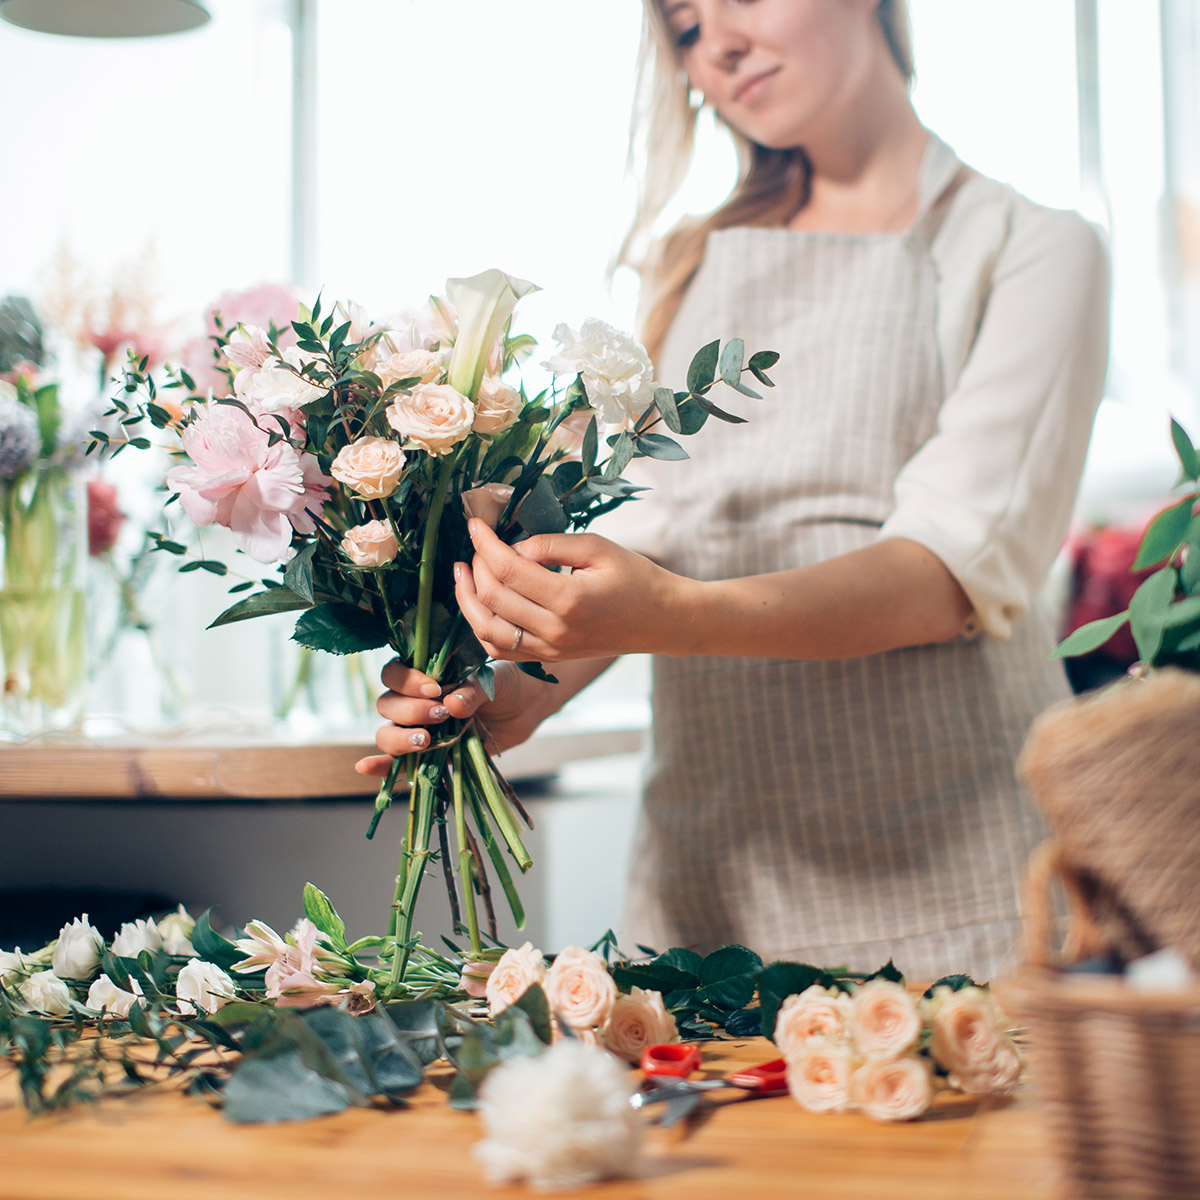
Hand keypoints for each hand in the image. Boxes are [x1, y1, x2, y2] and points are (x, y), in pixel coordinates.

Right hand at [354, 659, 546, 777]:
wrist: (525, 706)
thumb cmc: (505, 684)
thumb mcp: (492, 681)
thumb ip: (472, 691)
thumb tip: (453, 703)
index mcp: (423, 675)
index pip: (394, 674)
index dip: (406, 681)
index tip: (434, 688)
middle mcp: (414, 701)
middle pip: (387, 705)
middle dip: (410, 711)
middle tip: (440, 714)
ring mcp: (419, 729)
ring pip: (387, 733)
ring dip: (399, 738)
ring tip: (426, 740)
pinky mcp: (428, 756)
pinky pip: (398, 763)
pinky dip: (380, 766)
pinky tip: (366, 766)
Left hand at [454, 519, 684, 661]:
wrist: (662, 621)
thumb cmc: (636, 578)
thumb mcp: (598, 548)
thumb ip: (552, 544)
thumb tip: (514, 547)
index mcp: (570, 600)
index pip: (509, 570)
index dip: (486, 544)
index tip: (475, 524)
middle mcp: (555, 630)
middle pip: (494, 598)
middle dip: (476, 566)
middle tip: (477, 544)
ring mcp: (551, 650)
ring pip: (488, 630)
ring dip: (468, 600)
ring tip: (463, 574)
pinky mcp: (549, 658)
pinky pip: (501, 649)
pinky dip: (482, 626)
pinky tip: (480, 603)